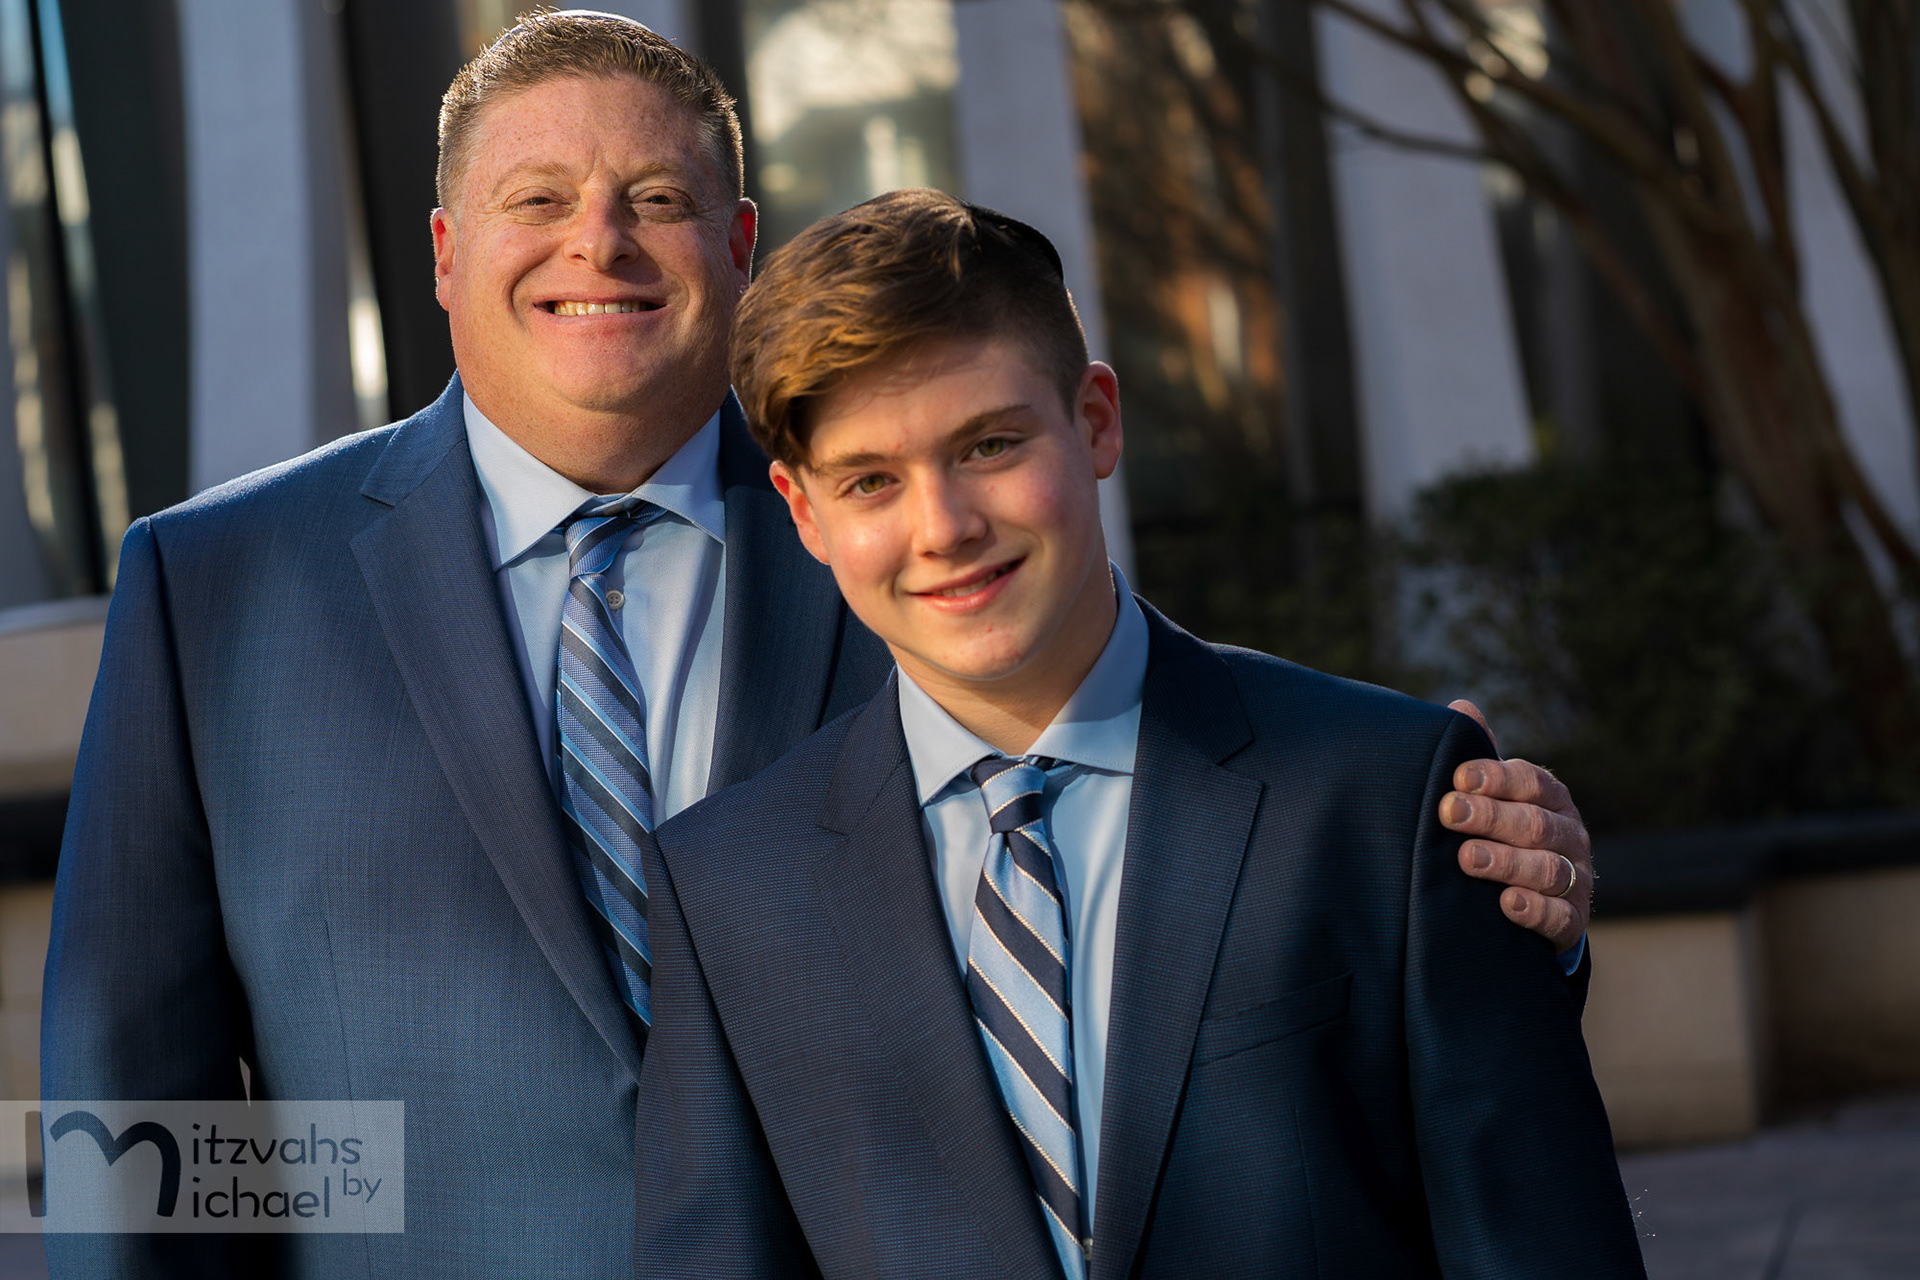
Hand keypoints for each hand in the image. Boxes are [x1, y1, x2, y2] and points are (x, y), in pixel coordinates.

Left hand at [1440, 700, 1590, 953]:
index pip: (1529, 781)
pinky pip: (1559, 916)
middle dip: (1490, 817)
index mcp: (1550, 797)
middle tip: (1449, 812)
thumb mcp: (1491, 797)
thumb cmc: (1502, 836)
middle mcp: (1569, 834)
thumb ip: (1479, 761)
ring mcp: (1575, 878)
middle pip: (1534, 823)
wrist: (1532, 903)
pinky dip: (1534, 910)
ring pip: (1547, 867)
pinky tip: (1506, 903)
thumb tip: (1462, 708)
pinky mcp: (1572, 920)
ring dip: (1505, 862)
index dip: (1496, 778)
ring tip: (1466, 858)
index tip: (1458, 778)